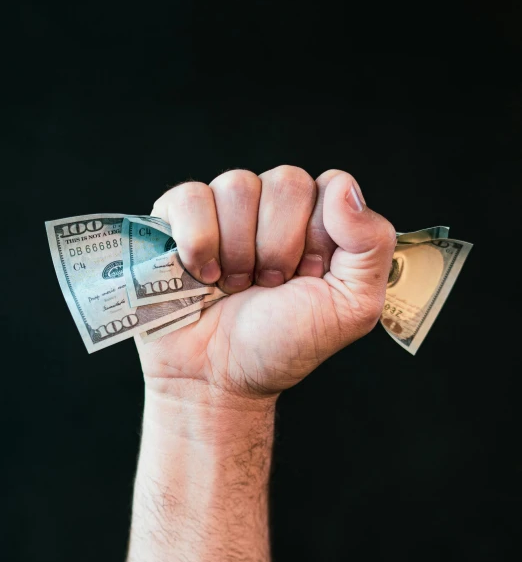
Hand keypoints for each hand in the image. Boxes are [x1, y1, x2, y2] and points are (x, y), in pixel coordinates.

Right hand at [137, 166, 395, 402]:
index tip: (309, 277)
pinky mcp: (178, 218)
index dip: (318, 235)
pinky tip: (202, 275)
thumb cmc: (282, 346)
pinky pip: (191, 197)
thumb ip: (372, 244)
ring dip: (237, 251)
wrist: (218, 380)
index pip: (330, 186)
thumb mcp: (351, 307)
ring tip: (234, 286)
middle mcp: (272, 208)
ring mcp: (223, 209)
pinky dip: (198, 242)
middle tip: (269, 286)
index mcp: (318, 223)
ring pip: (237, 185)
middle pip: (286, 181)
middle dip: (278, 247)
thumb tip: (344, 187)